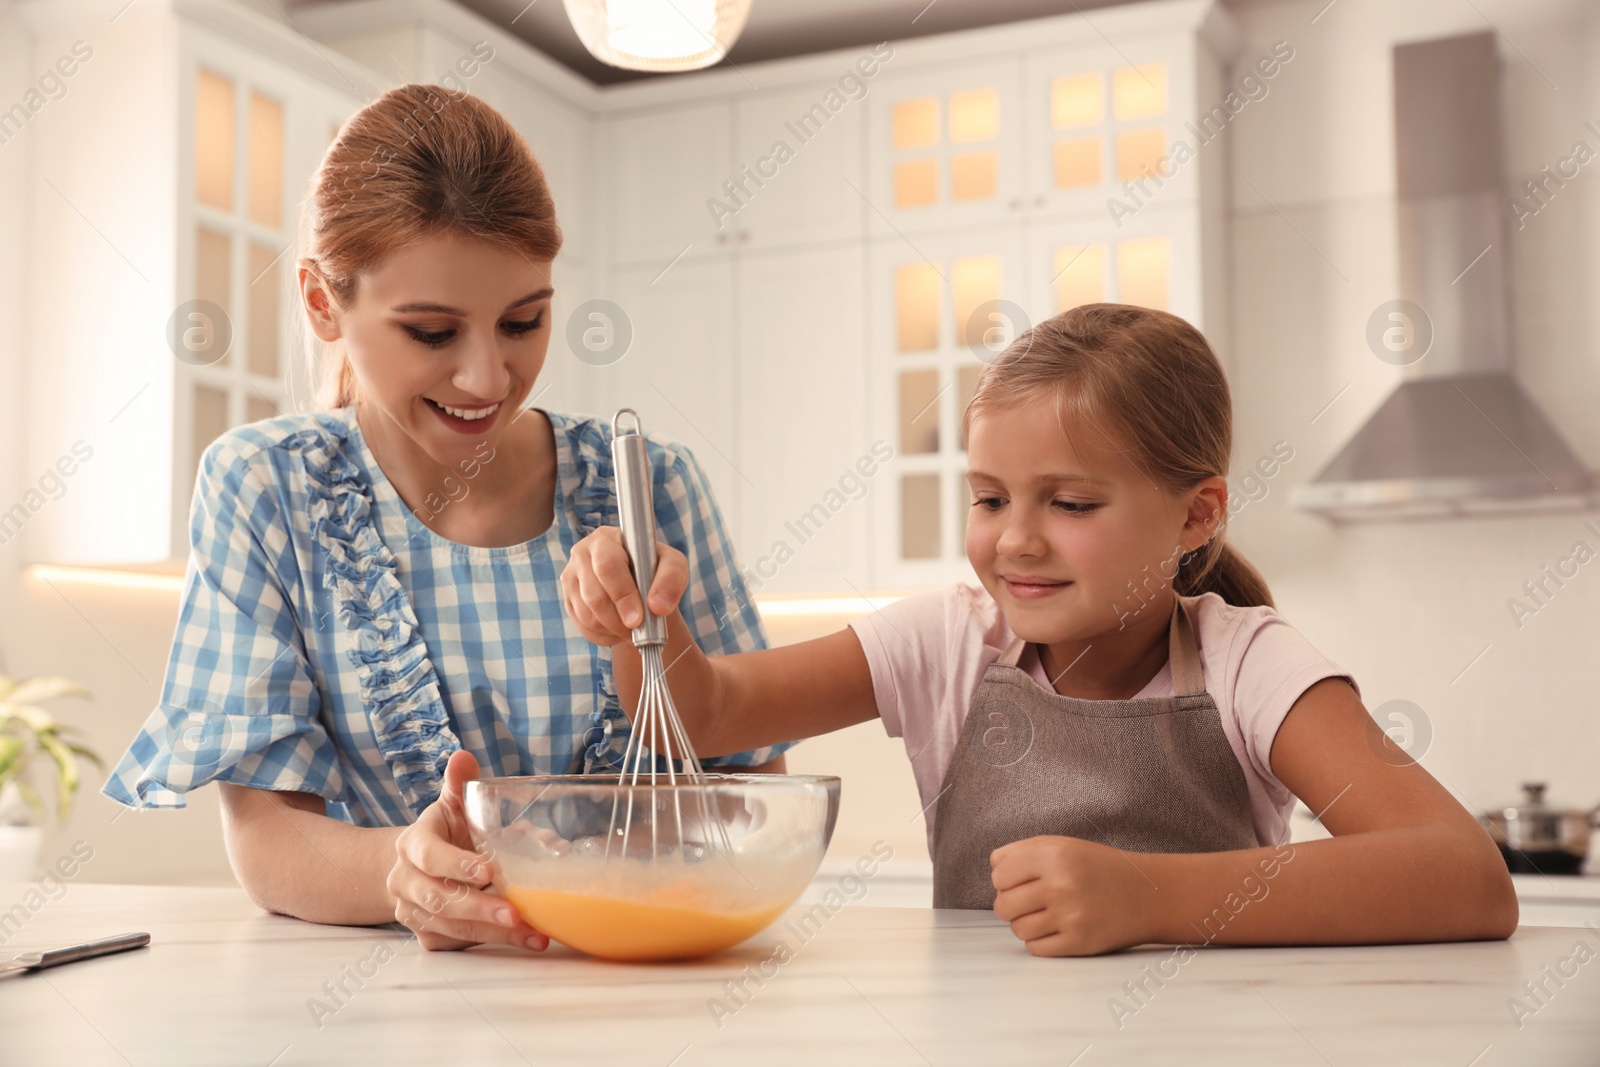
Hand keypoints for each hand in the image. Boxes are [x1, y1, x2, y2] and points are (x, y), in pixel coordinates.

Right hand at [387, 750, 549, 952]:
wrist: (414, 867)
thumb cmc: (443, 832)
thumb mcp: (450, 804)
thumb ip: (459, 783)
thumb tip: (463, 757)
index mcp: (412, 844)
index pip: (430, 856)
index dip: (457, 865)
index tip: (489, 872)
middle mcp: (405, 881)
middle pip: (440, 900)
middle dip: (480, 909)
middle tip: (516, 913)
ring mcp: (413, 912)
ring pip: (451, 928)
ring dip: (493, 934)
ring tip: (533, 934)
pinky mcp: (427, 935)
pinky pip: (457, 944)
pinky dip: (490, 943)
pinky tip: (523, 939)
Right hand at [561, 526, 686, 646]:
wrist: (641, 585)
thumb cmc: (655, 569)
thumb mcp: (673, 566)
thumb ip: (671, 580)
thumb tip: (658, 606)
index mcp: (606, 538)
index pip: (608, 567)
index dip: (622, 595)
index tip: (638, 618)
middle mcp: (582, 553)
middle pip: (594, 594)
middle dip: (617, 619)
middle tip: (635, 631)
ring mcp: (571, 577)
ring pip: (587, 614)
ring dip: (612, 629)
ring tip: (631, 630)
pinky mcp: (568, 600)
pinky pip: (582, 626)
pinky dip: (603, 635)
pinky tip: (618, 630)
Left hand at [990, 835, 1158, 956]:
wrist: (1146, 894)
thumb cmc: (1097, 868)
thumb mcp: (1062, 845)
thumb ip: (1021, 852)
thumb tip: (993, 868)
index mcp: (1053, 855)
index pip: (999, 875)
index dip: (1005, 880)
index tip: (1019, 881)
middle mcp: (1060, 884)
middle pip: (1003, 905)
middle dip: (1011, 904)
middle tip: (1030, 901)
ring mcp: (1070, 916)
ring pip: (1017, 929)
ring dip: (1025, 924)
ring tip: (1045, 914)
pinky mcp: (1079, 943)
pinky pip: (1036, 949)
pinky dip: (1040, 942)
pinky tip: (1057, 929)